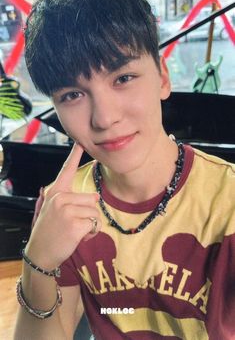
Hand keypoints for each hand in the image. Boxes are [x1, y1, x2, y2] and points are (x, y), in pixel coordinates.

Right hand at [26, 143, 100, 269]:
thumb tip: (94, 197)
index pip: (67, 170)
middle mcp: (60, 197)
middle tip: (74, 224)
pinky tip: (78, 238)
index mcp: (55, 192)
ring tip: (75, 231)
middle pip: (92, 198)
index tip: (81, 141)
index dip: (75, 155)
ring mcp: (67, 210)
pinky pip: (96, 224)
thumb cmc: (50, 232)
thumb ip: (70, 201)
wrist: (40, 254)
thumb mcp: (53, 211)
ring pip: (95, 212)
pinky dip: (92, 233)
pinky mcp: (75, 223)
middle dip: (89, 214)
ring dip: (91, 224)